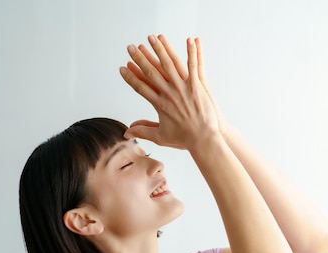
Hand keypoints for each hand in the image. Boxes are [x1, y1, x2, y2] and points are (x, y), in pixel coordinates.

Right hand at [119, 35, 219, 150]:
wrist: (204, 140)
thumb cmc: (183, 139)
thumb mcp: (160, 137)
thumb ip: (143, 131)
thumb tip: (127, 132)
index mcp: (159, 104)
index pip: (141, 87)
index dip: (130, 77)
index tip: (123, 68)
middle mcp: (169, 94)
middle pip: (151, 72)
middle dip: (140, 58)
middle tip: (131, 47)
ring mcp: (184, 88)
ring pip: (170, 64)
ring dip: (161, 49)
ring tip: (152, 37)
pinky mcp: (197, 86)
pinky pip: (194, 65)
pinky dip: (192, 52)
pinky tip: (189, 40)